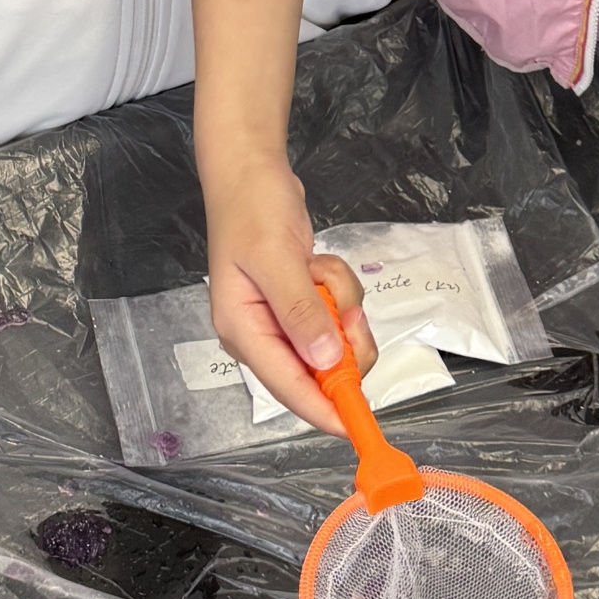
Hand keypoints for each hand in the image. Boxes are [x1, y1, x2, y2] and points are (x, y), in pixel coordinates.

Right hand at [203, 154, 375, 435]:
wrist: (251, 173)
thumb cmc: (252, 210)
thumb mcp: (276, 259)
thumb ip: (301, 311)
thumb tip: (325, 360)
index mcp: (243, 330)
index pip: (287, 386)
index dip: (323, 409)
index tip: (355, 425)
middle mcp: (261, 334)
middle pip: (318, 368)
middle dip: (343, 338)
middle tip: (346, 307)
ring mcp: (281, 320)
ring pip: (335, 339)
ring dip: (341, 304)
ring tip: (320, 269)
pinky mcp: (299, 304)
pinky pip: (336, 313)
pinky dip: (338, 290)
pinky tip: (317, 263)